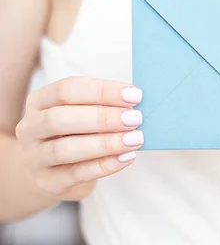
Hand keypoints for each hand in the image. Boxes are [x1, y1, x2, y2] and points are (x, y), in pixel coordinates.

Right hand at [15, 77, 143, 200]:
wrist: (53, 170)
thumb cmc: (76, 132)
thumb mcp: (83, 112)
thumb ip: (104, 105)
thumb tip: (137, 100)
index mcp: (40, 101)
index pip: (67, 89)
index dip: (102, 91)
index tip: (135, 95)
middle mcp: (31, 127)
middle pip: (59, 118)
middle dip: (102, 118)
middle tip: (135, 119)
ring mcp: (35, 157)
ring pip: (64, 149)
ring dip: (105, 143)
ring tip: (135, 139)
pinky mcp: (48, 182)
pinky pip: (76, 174)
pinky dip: (105, 165)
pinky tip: (128, 157)